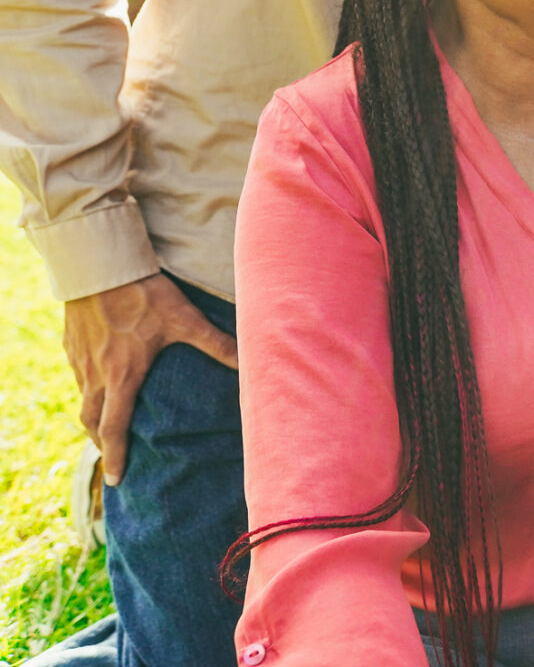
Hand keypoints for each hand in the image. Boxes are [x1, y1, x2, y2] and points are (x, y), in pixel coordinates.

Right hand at [64, 273, 238, 485]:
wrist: (99, 268)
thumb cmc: (144, 295)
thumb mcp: (185, 320)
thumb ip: (217, 344)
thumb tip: (248, 364)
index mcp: (123, 376)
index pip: (115, 427)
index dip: (116, 455)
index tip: (115, 479)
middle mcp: (96, 374)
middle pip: (91, 421)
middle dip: (100, 443)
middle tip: (109, 459)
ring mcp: (80, 360)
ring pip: (81, 398)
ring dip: (91, 418)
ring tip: (102, 428)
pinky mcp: (71, 344)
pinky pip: (75, 376)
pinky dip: (85, 390)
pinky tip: (96, 385)